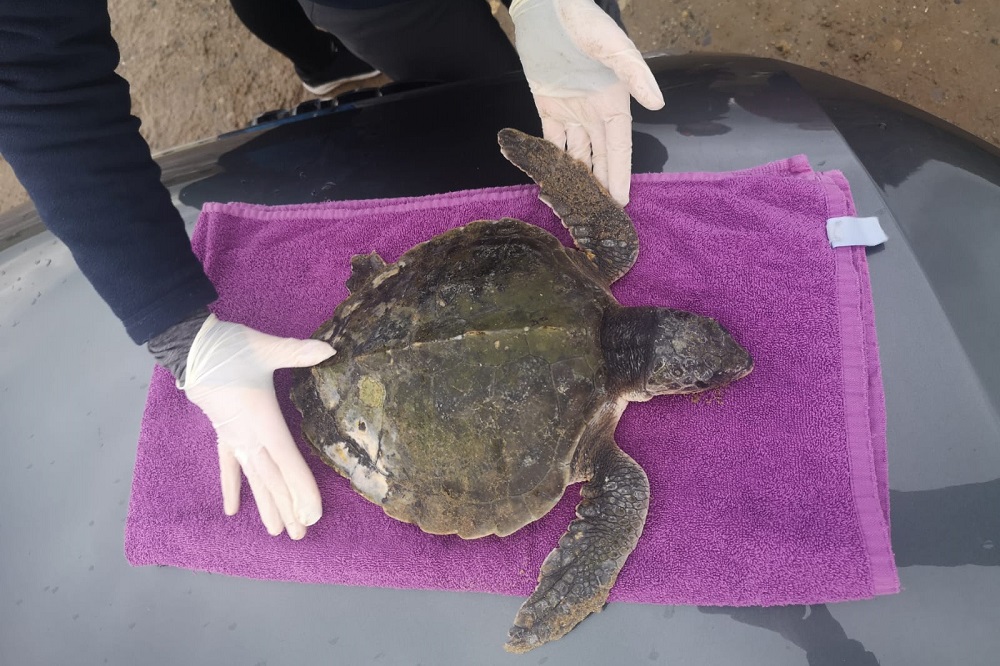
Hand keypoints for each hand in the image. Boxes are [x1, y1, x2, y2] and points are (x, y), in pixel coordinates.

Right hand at [180, 314, 334, 539]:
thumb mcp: (265, 348)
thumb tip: (330, 348)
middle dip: (287, 508)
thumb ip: (298, 351)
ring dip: (265, 504)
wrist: (189, 348)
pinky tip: (232, 510)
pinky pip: (228, 465)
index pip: (287, 462)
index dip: (301, 489)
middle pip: (272, 480)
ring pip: (253, 478)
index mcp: (262, 420)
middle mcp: (249, 436)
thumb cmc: (228, 348)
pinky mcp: (223, 432)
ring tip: (276, 532)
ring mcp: (234, 437)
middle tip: (301, 535)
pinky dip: (232, 486)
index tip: (313, 515)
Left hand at [509, 0, 664, 205]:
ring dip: (576, 178)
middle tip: (600, 215)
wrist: (550, 9)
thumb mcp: (613, 47)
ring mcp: (571, 110)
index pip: (619, 147)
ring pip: (576, 153)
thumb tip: (656, 103)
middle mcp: (594, 111)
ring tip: (576, 206)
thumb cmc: (585, 22)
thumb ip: (635, 74)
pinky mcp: (548, 106)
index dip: (620, 174)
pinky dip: (549, 159)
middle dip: (601, 184)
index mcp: (614, 102)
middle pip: (599, 157)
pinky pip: (549, 140)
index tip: (622, 201)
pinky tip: (550, 181)